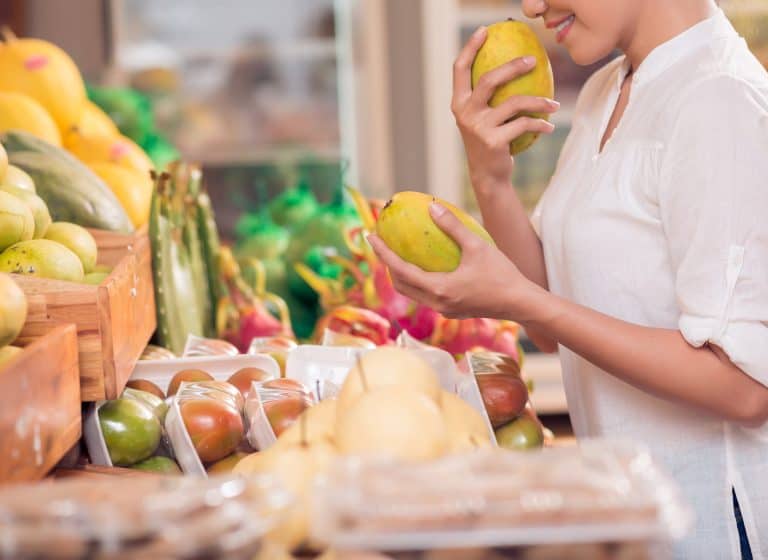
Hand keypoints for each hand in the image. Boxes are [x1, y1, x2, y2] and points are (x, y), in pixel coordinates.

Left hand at [368, 203, 536, 320]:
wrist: (520, 303)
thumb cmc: (501, 274)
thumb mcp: (477, 245)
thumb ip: (452, 226)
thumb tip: (432, 206)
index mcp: (439, 289)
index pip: (400, 270)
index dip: (383, 253)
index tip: (371, 237)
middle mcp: (437, 303)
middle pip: (401, 285)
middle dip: (387, 265)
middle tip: (381, 244)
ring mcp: (444, 310)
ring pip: (413, 293)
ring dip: (402, 275)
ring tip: (397, 255)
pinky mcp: (452, 311)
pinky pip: (426, 295)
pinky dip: (417, 281)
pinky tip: (423, 267)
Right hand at [452, 27, 558, 192]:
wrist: (488, 176)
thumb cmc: (489, 141)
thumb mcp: (482, 118)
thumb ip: (487, 97)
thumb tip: (513, 65)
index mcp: (459, 104)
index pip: (459, 69)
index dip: (470, 48)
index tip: (484, 30)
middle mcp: (465, 113)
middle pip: (489, 80)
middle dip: (513, 66)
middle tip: (533, 60)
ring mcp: (478, 128)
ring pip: (514, 103)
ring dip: (539, 102)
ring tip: (554, 105)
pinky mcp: (493, 141)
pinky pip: (523, 124)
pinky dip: (540, 124)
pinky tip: (549, 127)